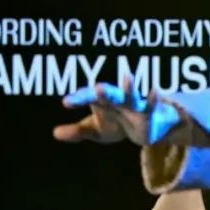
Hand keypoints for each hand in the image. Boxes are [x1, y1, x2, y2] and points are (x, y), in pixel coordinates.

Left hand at [53, 76, 180, 145]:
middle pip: (108, 93)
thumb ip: (77, 131)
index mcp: (101, 101)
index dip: (78, 99)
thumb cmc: (115, 124)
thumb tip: (55, 133)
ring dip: (129, 87)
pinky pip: (150, 105)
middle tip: (98, 88)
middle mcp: (116, 99)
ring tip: (128, 76)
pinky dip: (153, 98)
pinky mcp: (148, 112)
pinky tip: (154, 91)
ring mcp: (133, 104)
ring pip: (130, 95)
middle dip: (103, 91)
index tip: (67, 102)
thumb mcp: (96, 130)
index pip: (87, 97)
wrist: (143, 128)